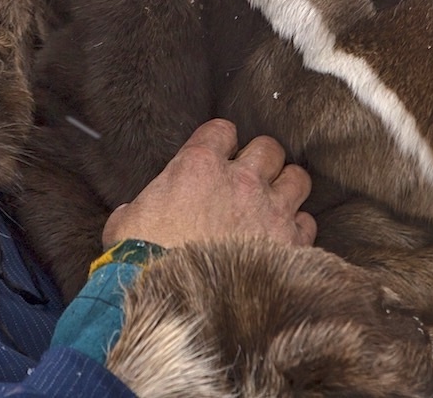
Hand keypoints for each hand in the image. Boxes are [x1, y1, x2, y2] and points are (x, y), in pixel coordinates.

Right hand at [102, 118, 315, 248]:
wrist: (172, 302)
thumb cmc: (142, 262)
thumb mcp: (126, 222)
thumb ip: (138, 207)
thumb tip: (134, 213)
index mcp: (198, 166)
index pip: (223, 130)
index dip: (221, 143)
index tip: (218, 157)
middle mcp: (240, 181)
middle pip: (269, 148)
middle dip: (262, 161)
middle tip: (250, 180)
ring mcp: (269, 210)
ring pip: (298, 179)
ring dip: (287, 188)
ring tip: (274, 203)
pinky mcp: (288, 244)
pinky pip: (306, 223)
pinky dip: (296, 229)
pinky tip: (282, 239)